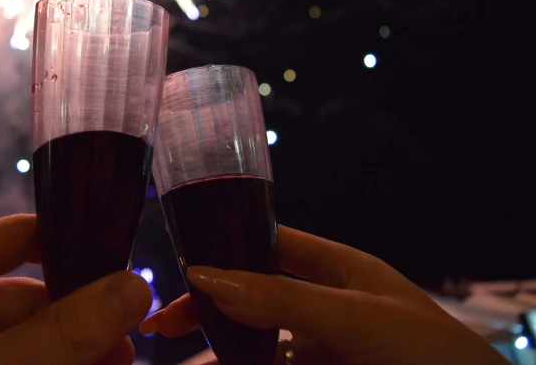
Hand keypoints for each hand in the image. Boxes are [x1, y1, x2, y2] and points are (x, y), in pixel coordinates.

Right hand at [140, 226, 506, 364]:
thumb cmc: (432, 356)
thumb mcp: (356, 318)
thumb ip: (283, 298)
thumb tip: (208, 276)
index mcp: (337, 270)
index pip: (268, 245)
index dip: (225, 248)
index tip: (181, 266)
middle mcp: (323, 306)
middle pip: (251, 296)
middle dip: (208, 305)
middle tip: (165, 325)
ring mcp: (320, 347)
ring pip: (254, 341)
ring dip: (218, 347)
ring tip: (179, 353)